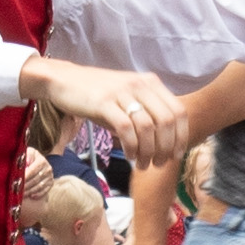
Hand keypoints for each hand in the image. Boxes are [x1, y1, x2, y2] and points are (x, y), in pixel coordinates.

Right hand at [25, 54, 192, 169]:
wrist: (63, 80)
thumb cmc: (97, 94)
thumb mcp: (127, 98)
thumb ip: (146, 114)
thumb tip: (165, 143)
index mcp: (150, 83)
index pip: (178, 111)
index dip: (181, 136)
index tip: (176, 155)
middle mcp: (140, 85)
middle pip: (167, 122)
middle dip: (166, 148)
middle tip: (157, 164)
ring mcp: (122, 92)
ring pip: (148, 127)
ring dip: (148, 152)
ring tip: (141, 164)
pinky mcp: (104, 102)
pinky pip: (126, 129)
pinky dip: (131, 147)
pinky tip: (128, 155)